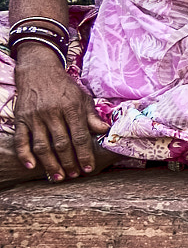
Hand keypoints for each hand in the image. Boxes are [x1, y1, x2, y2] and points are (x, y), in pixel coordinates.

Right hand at [12, 44, 106, 181]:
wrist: (38, 70)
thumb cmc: (64, 87)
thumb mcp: (83, 97)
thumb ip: (92, 116)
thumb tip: (105, 131)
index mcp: (71, 108)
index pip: (79, 136)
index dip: (84, 154)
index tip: (88, 168)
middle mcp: (52, 113)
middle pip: (61, 144)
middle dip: (68, 162)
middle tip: (73, 176)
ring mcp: (35, 117)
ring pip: (42, 145)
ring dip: (50, 163)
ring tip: (57, 177)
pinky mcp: (21, 119)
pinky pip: (21, 140)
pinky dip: (24, 154)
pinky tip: (31, 166)